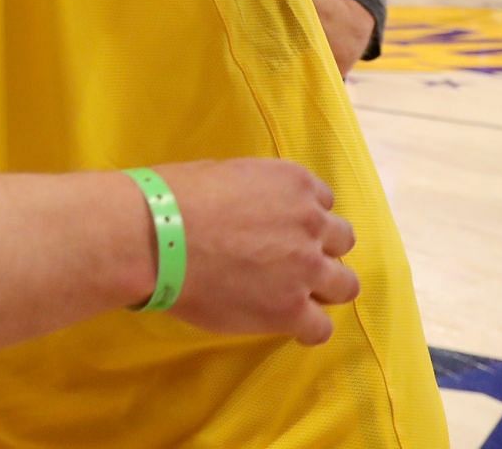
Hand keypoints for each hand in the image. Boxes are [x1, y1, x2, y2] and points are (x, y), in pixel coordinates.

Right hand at [156, 159, 358, 345]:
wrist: (155, 236)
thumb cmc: (174, 198)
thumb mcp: (225, 173)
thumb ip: (256, 193)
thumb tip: (250, 211)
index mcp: (294, 183)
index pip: (323, 202)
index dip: (303, 219)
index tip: (284, 229)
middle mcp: (311, 222)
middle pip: (341, 240)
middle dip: (320, 250)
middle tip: (289, 261)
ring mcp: (305, 268)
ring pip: (345, 285)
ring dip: (323, 288)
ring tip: (294, 296)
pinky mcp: (290, 310)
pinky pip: (321, 328)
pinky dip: (308, 328)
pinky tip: (289, 326)